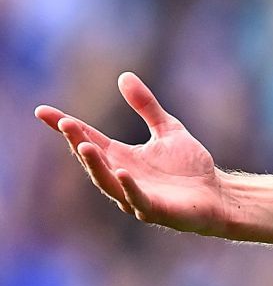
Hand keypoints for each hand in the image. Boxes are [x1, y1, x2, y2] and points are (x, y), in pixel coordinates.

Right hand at [34, 72, 228, 233]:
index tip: (42, 111)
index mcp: (121, 157)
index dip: (66, 126)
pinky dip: (128, 187)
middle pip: (93, 159)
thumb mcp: (167, 128)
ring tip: (84, 146)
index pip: (88, 138)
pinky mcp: (154, 210)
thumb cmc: (189, 167)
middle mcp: (121, 176)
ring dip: (95, 165)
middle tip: (64, 123)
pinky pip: (137, 199)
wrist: (217, 195)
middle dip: (77, 142)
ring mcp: (135, 195)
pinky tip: (121, 172)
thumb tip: (124, 76)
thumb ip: (146, 106)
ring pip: (107, 182)